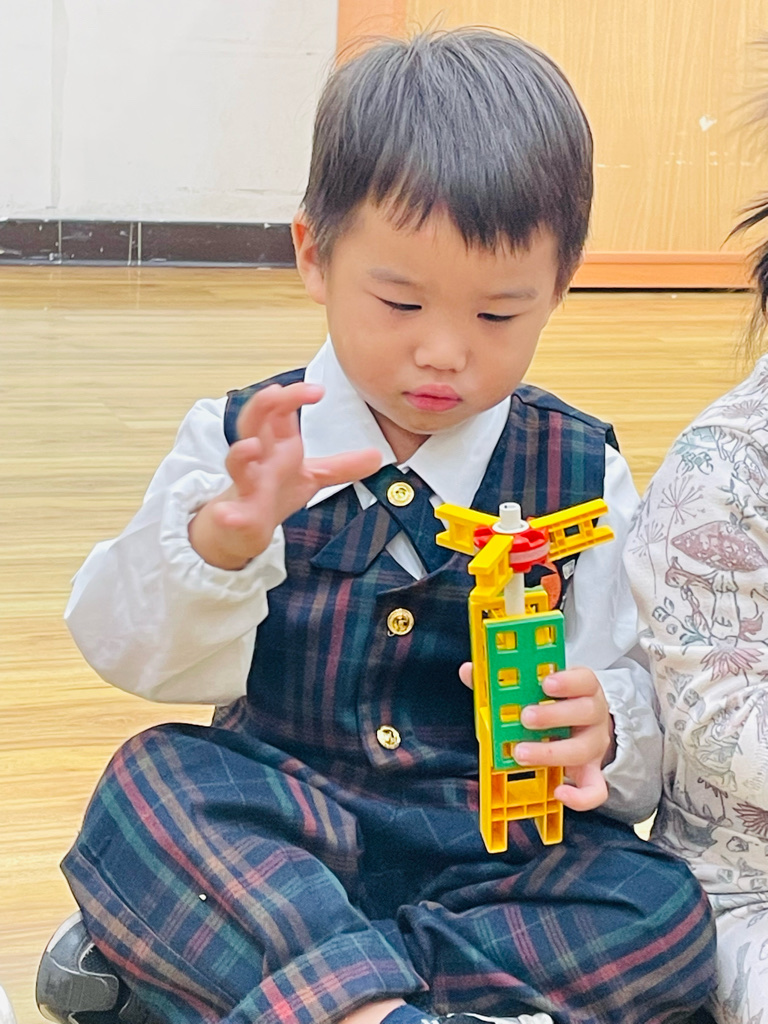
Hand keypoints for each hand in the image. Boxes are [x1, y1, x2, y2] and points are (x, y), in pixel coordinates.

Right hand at [190, 382, 380, 567]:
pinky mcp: (237, 515)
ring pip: (237, 464)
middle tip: (275, 393)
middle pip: (253, 424)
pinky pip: (230, 513)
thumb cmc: (272, 492)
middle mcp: (258, 459)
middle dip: (262, 407)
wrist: (242, 528)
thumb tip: (377, 456)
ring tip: (252, 446)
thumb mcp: (311, 477)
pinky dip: (229, 513)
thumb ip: (342, 466)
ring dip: (241, 454)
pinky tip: (230, 513)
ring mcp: (245, 485)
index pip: (280, 411)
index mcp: (275, 445)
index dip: (294, 396)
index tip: (318, 390)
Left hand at [458, 662, 614, 811]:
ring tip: (521, 752)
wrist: (586, 726)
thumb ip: (504, 680)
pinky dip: (581, 797)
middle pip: (585, 711)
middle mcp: (594, 715)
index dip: (568, 681)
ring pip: (583, 749)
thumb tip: (468, 671)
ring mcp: (594, 745)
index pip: (584, 680)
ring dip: (551, 752)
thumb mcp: (537, 687)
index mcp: (583, 689)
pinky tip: (559, 793)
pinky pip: (595, 790)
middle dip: (553, 715)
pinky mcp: (592, 772)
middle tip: (525, 717)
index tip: (545, 683)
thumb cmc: (555, 703)